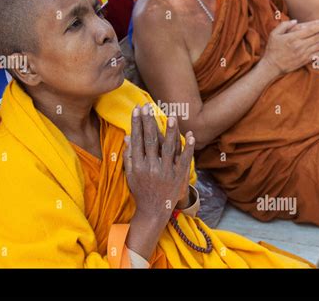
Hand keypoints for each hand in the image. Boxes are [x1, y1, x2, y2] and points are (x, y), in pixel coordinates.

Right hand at [123, 103, 194, 220]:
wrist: (153, 211)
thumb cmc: (141, 190)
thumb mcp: (131, 174)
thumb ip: (129, 156)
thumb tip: (128, 137)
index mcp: (138, 165)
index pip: (137, 140)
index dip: (137, 124)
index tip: (137, 110)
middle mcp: (151, 167)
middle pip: (150, 140)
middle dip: (149, 122)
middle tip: (148, 106)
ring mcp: (165, 172)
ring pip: (168, 148)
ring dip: (170, 131)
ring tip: (171, 116)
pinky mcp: (178, 176)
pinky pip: (184, 159)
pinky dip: (188, 147)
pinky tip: (191, 135)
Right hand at [263, 19, 318, 74]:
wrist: (271, 67)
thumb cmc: (272, 49)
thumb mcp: (273, 34)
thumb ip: (284, 26)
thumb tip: (296, 21)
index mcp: (292, 38)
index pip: (310, 30)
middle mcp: (299, 46)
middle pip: (318, 38)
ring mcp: (302, 54)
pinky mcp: (303, 61)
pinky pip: (317, 56)